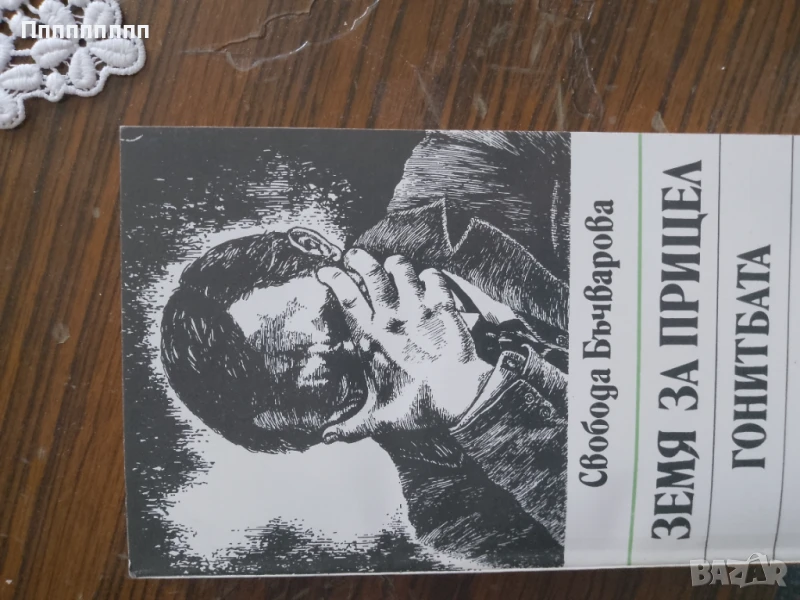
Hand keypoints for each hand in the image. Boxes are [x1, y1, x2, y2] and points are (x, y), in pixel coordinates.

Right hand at [317, 249, 492, 442]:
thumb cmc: (420, 408)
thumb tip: (326, 438)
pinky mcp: (445, 310)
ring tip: (394, 267)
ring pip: (402, 269)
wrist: (462, 403)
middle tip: (355, 256)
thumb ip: (353, 424)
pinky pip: (436, 279)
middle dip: (360, 260)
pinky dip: (432, 276)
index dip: (334, 279)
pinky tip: (430, 282)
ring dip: (397, 265)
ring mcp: (420, 312)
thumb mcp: (382, 418)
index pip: (347, 299)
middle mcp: (393, 320)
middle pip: (371, 274)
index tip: (325, 270)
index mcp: (372, 340)